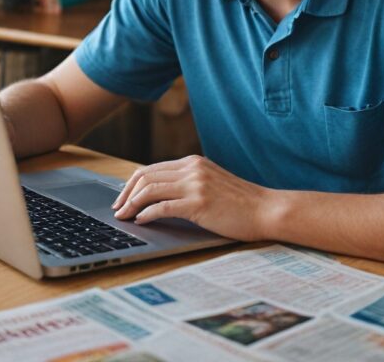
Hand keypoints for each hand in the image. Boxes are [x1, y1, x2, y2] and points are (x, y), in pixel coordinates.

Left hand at [111, 155, 272, 240]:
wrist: (266, 210)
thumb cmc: (241, 203)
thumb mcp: (211, 183)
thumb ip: (189, 183)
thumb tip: (158, 195)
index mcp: (193, 162)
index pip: (151, 168)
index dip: (131, 184)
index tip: (122, 198)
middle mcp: (192, 169)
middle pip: (145, 176)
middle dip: (126, 193)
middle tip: (117, 209)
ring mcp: (196, 184)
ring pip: (150, 189)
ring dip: (132, 204)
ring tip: (124, 217)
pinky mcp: (199, 203)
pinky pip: (163, 206)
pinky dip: (147, 214)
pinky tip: (141, 221)